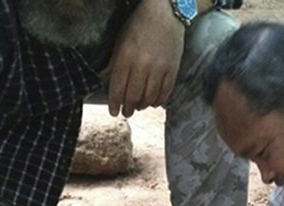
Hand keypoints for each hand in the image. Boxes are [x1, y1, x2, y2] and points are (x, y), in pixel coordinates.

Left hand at [107, 0, 185, 116]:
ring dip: (142, 106)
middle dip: (128, 108)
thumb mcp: (121, 41)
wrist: (165, 13)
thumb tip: (110, 83)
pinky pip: (165, 92)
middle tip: (126, 113)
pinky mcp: (172, 69)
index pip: (117, 87)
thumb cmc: (139, 25)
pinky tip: (153, 102)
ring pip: (149, 97)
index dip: (114, 103)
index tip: (113, 112)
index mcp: (125, 56)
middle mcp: (142, 64)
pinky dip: (158, 101)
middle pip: (133, 96)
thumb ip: (116, 62)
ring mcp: (159, 68)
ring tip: (139, 107)